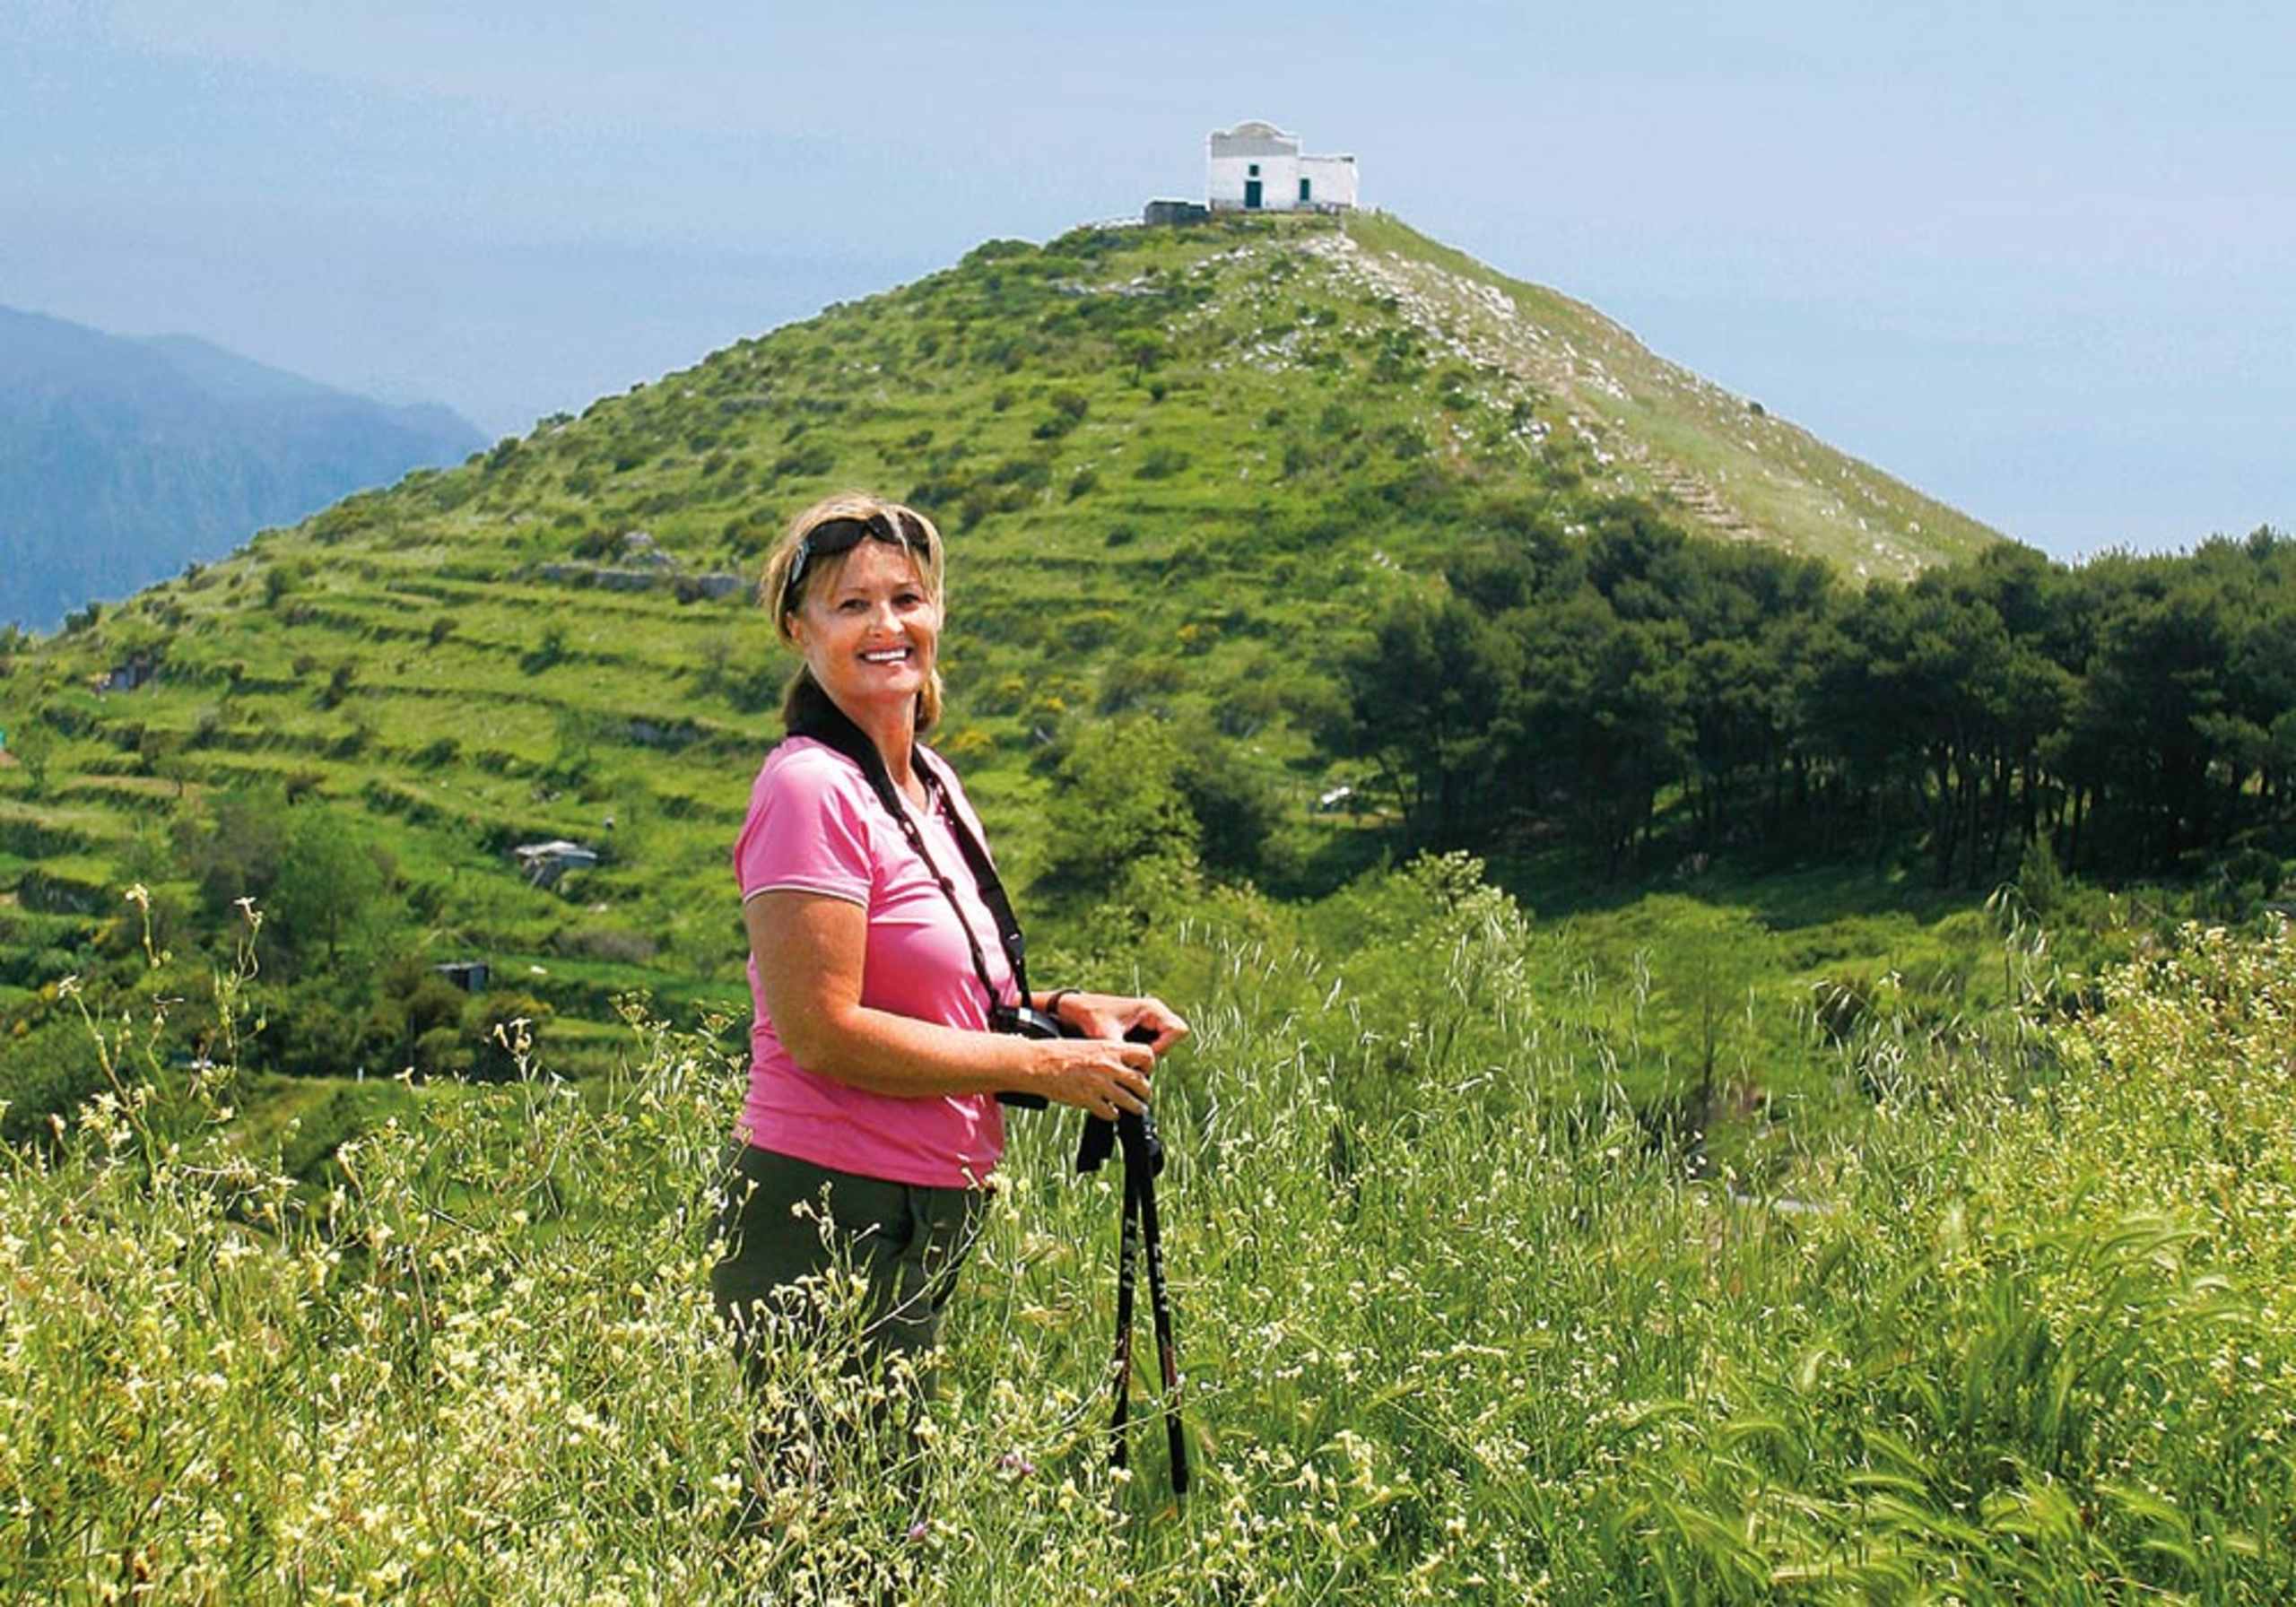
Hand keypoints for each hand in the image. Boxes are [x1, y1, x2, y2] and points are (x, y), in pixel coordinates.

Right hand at [1029, 1034, 1155, 1120]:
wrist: (1038, 1062)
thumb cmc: (1059, 1051)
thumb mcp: (1089, 1043)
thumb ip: (1108, 1053)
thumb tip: (1123, 1064)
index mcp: (1110, 1048)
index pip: (1145, 1055)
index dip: (1147, 1065)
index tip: (1143, 1070)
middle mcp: (1108, 1066)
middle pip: (1141, 1082)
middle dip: (1145, 1091)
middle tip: (1143, 1095)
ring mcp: (1099, 1084)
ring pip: (1131, 1101)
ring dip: (1135, 1107)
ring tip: (1136, 1109)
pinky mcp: (1088, 1100)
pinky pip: (1110, 1112)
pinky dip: (1113, 1114)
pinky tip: (1111, 1112)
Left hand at [1051, 991, 1190, 1056]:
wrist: (1072, 1009)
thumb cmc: (1088, 1015)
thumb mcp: (1105, 1035)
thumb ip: (1122, 1053)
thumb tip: (1132, 1076)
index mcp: (1151, 1008)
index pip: (1177, 1031)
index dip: (1164, 1047)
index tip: (1142, 1055)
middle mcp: (1154, 1014)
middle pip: (1173, 1039)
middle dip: (1157, 1053)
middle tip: (1134, 1060)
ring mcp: (1149, 1022)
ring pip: (1164, 1045)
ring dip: (1148, 1056)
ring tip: (1127, 1059)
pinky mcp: (1142, 1031)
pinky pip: (1153, 1047)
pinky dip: (1141, 1056)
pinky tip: (1124, 1058)